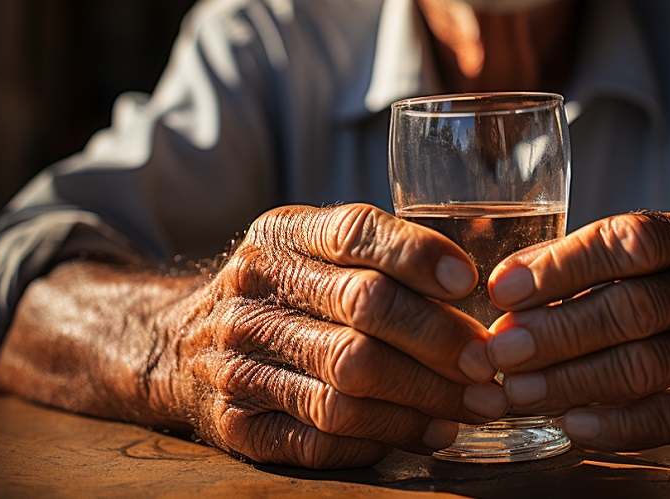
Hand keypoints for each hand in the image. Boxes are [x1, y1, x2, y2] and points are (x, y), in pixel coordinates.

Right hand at [161, 204, 506, 467]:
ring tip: (475, 406)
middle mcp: (253, 292)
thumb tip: (484, 282)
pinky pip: (324, 437)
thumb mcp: (313, 249)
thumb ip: (383, 254)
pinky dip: (387, 437)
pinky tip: (431, 432)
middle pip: (363, 309)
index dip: (417, 254)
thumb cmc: (284, 294)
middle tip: (488, 362)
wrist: (181, 347)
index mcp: (281, 236)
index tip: (468, 281)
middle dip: (438, 339)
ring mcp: (239, 361)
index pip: (354, 232)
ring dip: (424, 398)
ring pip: (348, 383)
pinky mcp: (238, 423)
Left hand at [484, 211, 669, 451]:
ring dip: (573, 381)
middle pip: (634, 309)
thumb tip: (504, 285)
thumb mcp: (644, 258)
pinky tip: (572, 425)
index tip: (504, 291)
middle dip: (557, 332)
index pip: (629, 241)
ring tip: (519, 391)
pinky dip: (617, 425)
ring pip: (649, 366)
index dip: (562, 267)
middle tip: (500, 351)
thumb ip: (576, 264)